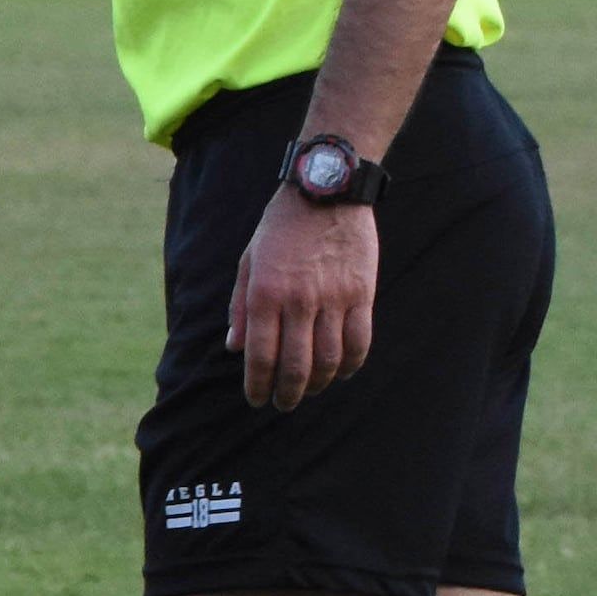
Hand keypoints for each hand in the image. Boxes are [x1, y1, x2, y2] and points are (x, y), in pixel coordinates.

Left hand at [226, 182, 377, 407]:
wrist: (326, 191)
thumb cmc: (281, 227)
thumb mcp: (248, 261)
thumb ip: (240, 307)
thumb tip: (235, 347)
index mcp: (265, 294)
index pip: (261, 356)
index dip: (258, 385)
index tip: (257, 400)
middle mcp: (299, 301)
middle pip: (297, 365)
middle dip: (288, 393)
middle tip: (283, 404)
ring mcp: (334, 298)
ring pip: (330, 359)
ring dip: (320, 383)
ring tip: (311, 390)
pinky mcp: (362, 293)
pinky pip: (360, 340)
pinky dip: (352, 364)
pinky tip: (343, 372)